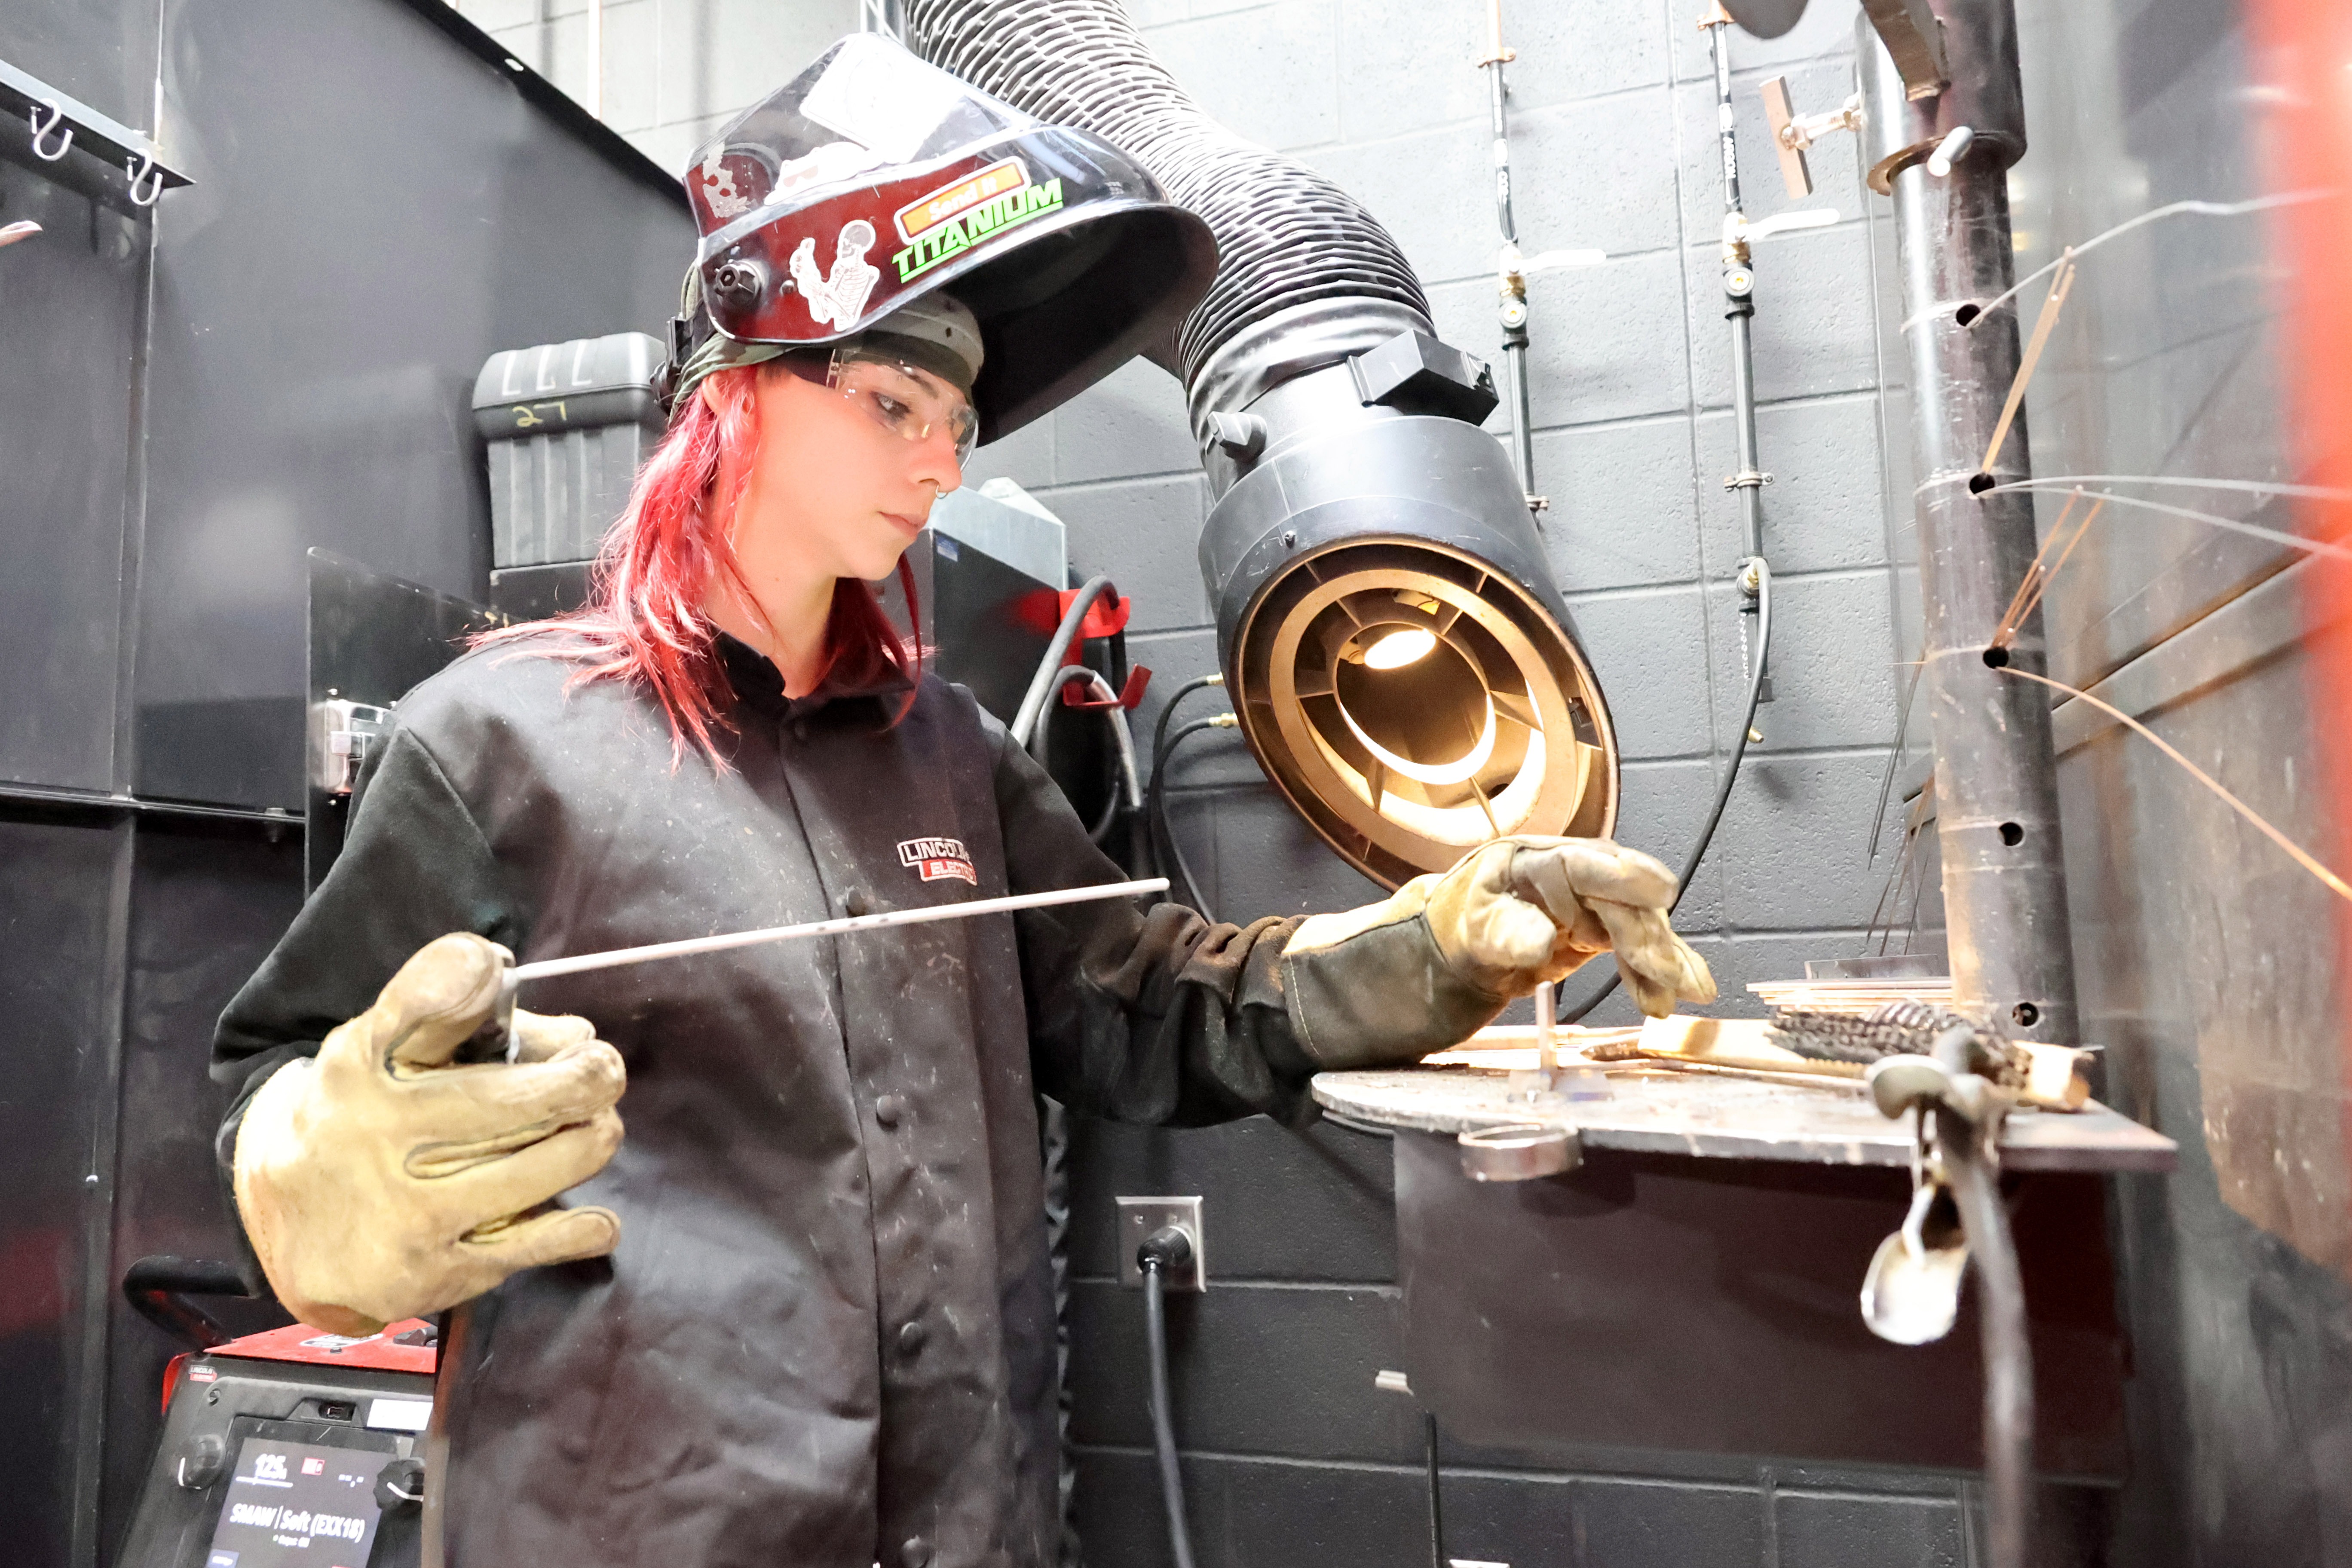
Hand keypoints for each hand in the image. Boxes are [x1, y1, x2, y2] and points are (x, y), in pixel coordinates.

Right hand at [232, 933, 626, 1334]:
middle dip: (590, 1076)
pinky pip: (545, 1241)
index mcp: (365, 1065)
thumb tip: (576, 1035)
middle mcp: (383, 1135)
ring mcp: (411, 1210)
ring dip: (593, 1138)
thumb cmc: (359, 1115)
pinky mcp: (436, 1271)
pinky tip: (592, 1216)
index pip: (425, 1003)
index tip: (500, 972)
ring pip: (554, 1162)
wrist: (285, 1227)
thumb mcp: (379, 1046)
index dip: (470, 976)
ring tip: (591, 1129)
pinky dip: (586, 1224)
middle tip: (601, 1072)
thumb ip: (462, 1015)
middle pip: (526, 1095)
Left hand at [1422, 836, 1716, 1016]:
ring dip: (1661, 961)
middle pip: (1620, 902)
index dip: (1625, 877)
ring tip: (1681, 995)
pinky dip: (1655, 971)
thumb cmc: (1468, 924)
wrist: (1465, 944)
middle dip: (1648, 939)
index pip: (1584, 865)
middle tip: (1668, 976)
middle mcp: (1574, 874)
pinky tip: (1675, 993)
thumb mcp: (1478, 928)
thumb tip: (1543, 941)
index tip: (1661, 892)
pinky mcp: (1602, 929)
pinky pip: (1635, 947)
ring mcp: (1592, 902)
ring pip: (1637, 926)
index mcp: (1537, 861)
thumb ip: (1509, 933)